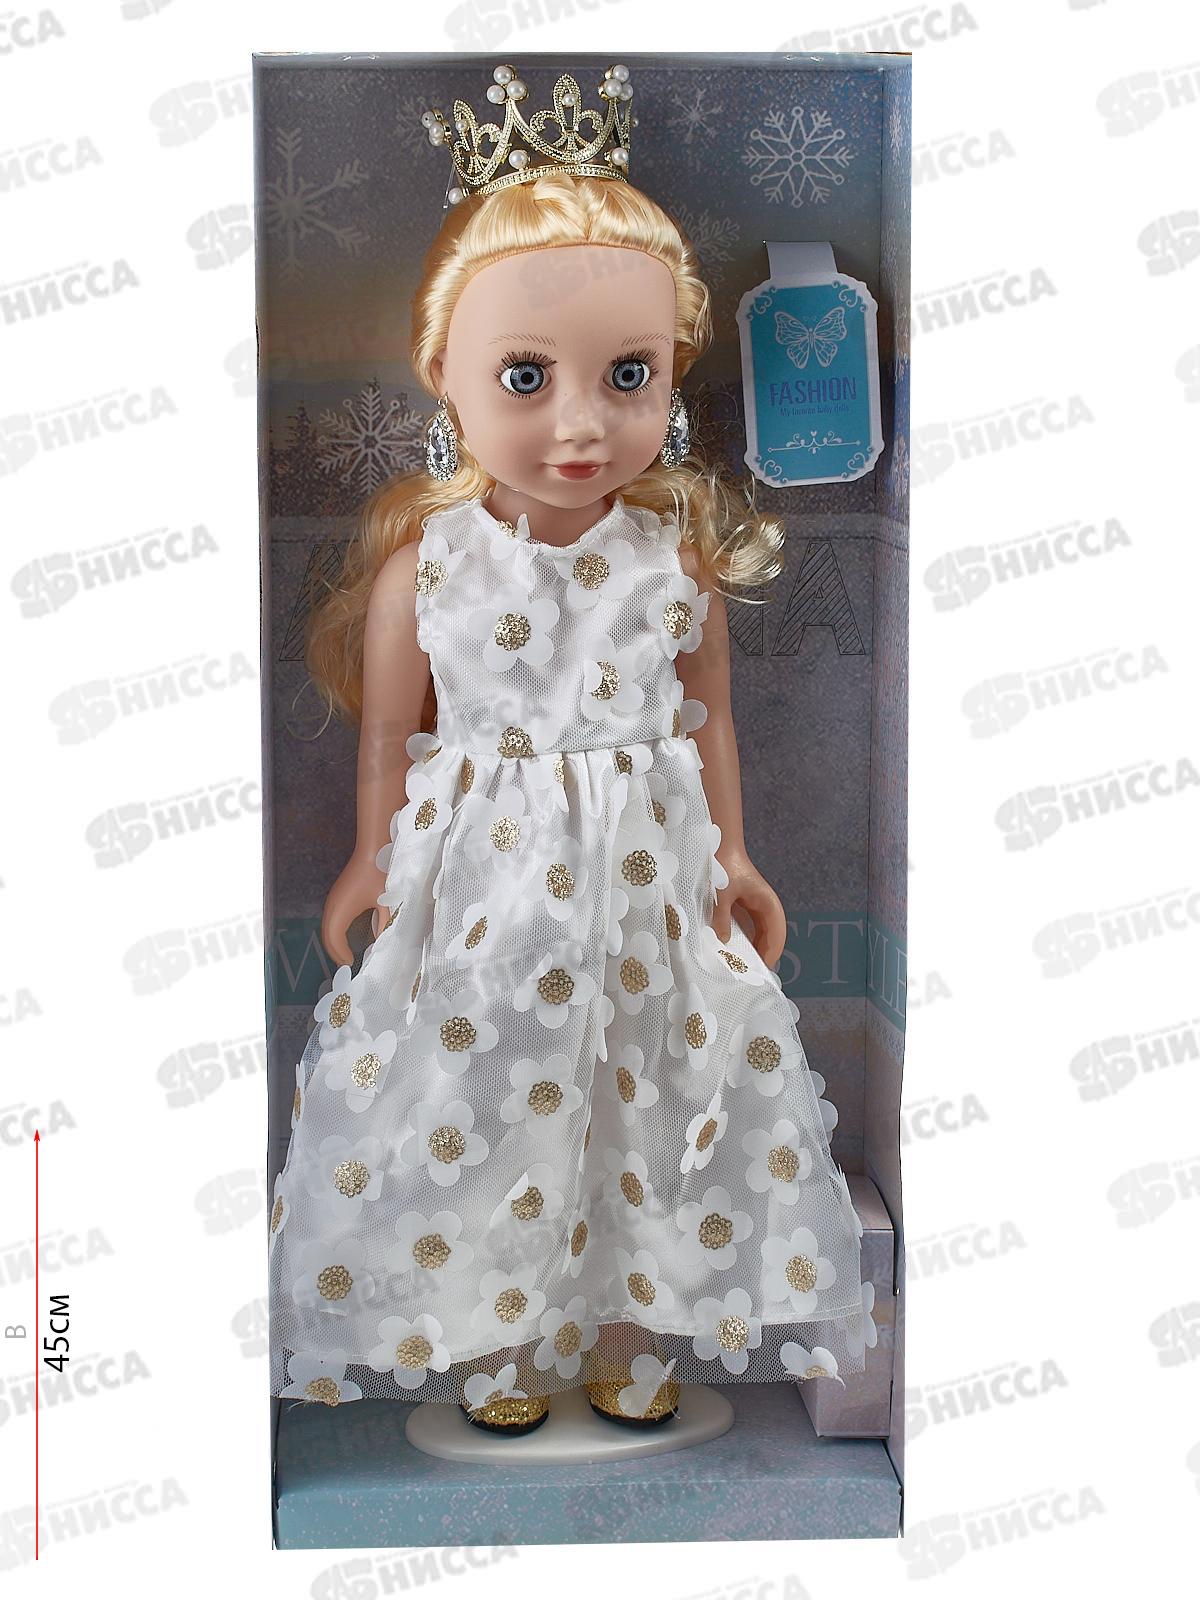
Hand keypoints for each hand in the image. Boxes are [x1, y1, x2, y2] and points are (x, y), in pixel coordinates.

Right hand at [321, 849, 387, 964]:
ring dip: (334, 943)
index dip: (341, 954)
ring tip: (347, 956)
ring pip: (327, 927)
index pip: (334, 939)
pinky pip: (331, 919)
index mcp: (342, 908)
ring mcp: (334, 899)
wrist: (375, 848)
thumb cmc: (381, 873)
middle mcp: (333, 905)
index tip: (353, 964)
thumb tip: (383, 945)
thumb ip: (385, 924)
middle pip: (327, 935)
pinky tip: (346, 938)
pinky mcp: (338, 896)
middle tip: (348, 965)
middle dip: (335, 952)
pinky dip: (335, 933)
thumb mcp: (386, 902)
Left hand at [711, 849, 787, 969]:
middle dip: (760, 958)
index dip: (768, 956)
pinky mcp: (746, 911)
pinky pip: (749, 932)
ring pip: (760, 938)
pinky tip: (731, 954)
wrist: (719, 847)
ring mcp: (757, 911)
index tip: (757, 973)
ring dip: (752, 952)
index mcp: (768, 905)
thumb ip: (721, 917)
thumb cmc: (724, 867)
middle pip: (770, 941)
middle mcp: (767, 910)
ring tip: (739, 971)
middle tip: (746, 979)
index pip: (776, 937)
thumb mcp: (720, 893)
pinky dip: (743, 944)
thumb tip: (722, 942)